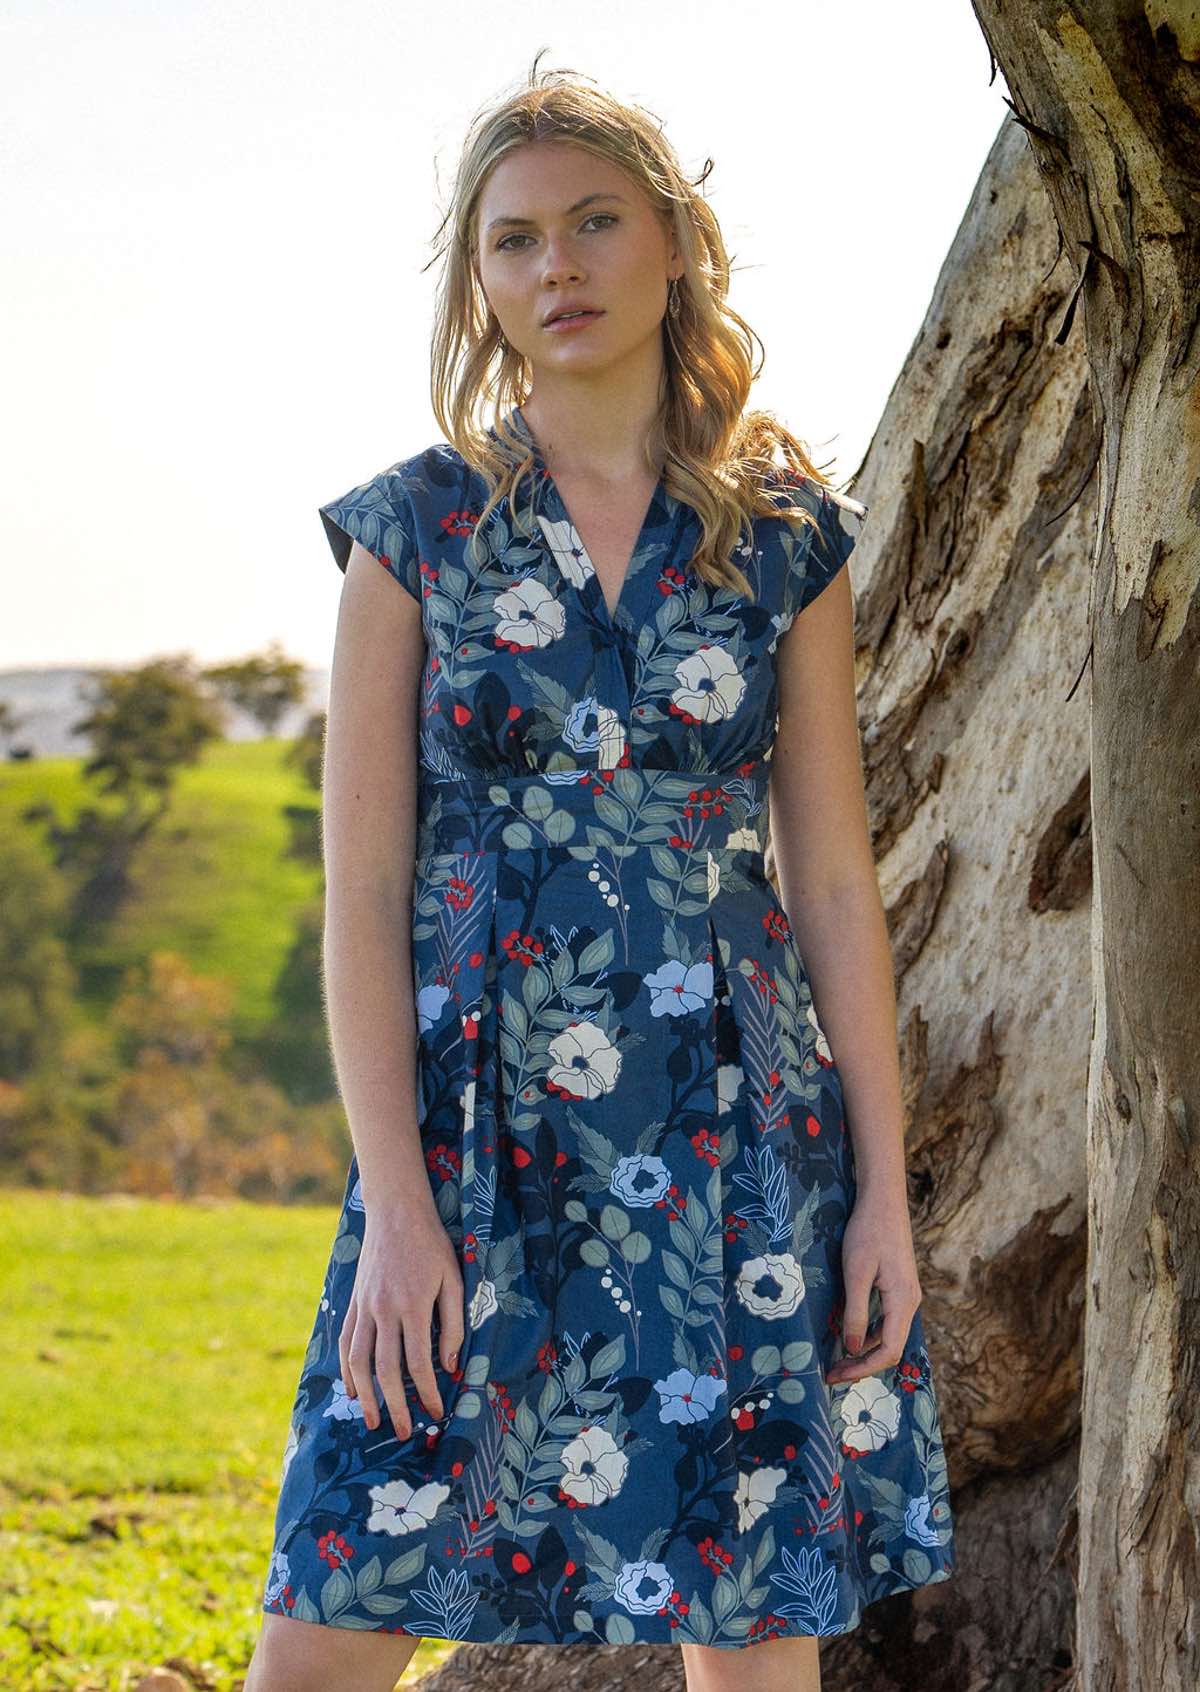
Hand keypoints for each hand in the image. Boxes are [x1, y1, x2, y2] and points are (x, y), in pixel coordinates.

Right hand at [338, 1200, 465, 1439]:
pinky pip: (346, 1342)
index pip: (419, 1363)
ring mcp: (364, 1307)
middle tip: (405, 1431)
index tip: (436, 1412)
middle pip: (386, 1370)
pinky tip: (352, 1388)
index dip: (428, 1392)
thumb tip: (449, 1365)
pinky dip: (346, 1369)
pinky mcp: (353, 1302)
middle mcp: (384, 1311)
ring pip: (359, 1361)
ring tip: (373, 1421)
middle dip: (396, 1405)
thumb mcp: (452, 1278)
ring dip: (365, 1395)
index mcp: (412, 1306)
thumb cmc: (431, 1245)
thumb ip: (452, 1322)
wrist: (395, 1212)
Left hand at [824, 1187, 921, 1385]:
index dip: (863, 1368)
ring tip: (836, 1358)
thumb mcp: (856, 1272)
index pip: (889, 1351)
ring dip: (865, 1351)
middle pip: (890, 1347)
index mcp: (903, 1301)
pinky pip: (886, 1320)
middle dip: (862, 1364)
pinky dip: (869, 1333)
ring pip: (888, 1335)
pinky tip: (848, 1332)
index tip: (837, 1375)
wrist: (883, 1200)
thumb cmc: (868, 1232)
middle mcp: (910, 1302)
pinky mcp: (898, 1286)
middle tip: (831, 1372)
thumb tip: (853, 1350)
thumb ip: (856, 1313)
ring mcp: (906, 1294)